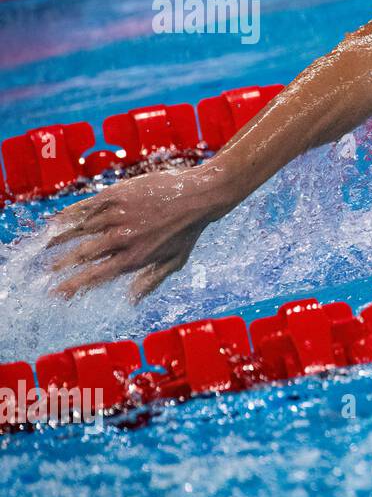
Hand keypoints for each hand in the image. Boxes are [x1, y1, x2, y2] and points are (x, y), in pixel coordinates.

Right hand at [44, 165, 231, 301]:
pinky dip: (69, 215)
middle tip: (47, 273)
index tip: (58, 294)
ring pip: (80, 230)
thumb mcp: (175, 262)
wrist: (199, 195)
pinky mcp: (116, 196)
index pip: (97, 276)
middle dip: (62, 265)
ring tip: (46, 246)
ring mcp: (118, 216)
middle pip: (83, 255)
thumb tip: (130, 301)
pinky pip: (86, 207)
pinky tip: (56, 220)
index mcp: (135, 258)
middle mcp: (122, 239)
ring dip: (60, 240)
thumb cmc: (189, 231)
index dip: (74, 286)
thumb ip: (150, 281)